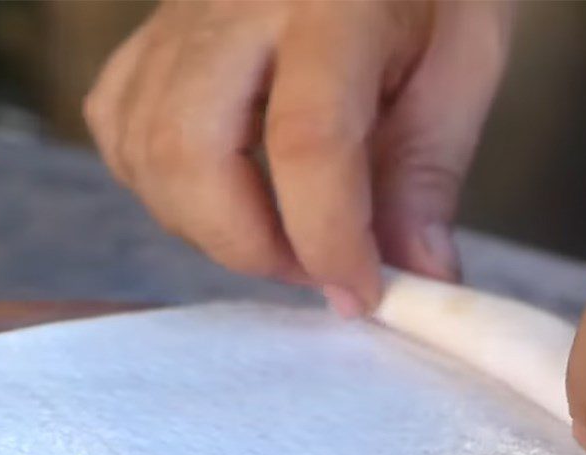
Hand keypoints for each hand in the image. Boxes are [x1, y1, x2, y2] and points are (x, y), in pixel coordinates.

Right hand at [84, 0, 511, 315]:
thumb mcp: (463, 59)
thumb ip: (429, 171)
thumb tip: (413, 278)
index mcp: (330, 1)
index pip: (305, 141)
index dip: (329, 241)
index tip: (361, 294)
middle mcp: (231, 2)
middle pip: (190, 154)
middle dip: (250, 248)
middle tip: (310, 267)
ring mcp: (175, 17)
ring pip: (146, 153)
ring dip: (210, 229)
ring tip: (276, 234)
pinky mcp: (148, 36)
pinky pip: (121, 130)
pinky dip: (164, 190)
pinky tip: (218, 193)